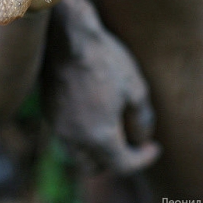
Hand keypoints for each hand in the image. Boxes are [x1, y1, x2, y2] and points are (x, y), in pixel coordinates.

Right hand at [43, 0, 160, 174]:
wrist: (66, 35)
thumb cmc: (104, 59)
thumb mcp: (135, 88)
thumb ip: (141, 120)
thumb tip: (141, 137)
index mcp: (99, 136)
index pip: (123, 165)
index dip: (143, 159)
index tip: (154, 147)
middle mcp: (74, 138)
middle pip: (96, 167)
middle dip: (116, 160)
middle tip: (132, 143)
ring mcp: (57, 125)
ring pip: (77, 154)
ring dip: (95, 151)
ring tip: (113, 129)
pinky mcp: (48, 111)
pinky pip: (66, 136)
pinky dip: (82, 136)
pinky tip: (94, 113)